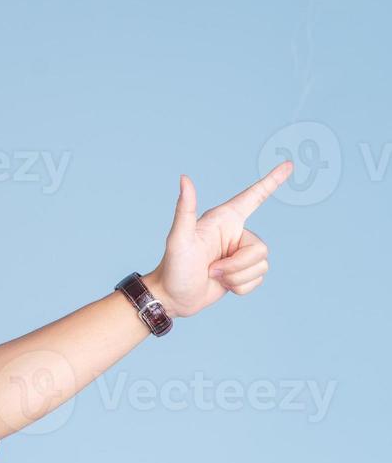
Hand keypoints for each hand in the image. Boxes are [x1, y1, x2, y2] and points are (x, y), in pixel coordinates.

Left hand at [143, 161, 290, 318]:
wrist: (172, 297)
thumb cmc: (172, 267)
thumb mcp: (178, 239)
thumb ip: (185, 209)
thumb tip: (184, 179)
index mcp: (224, 219)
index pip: (254, 196)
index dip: (272, 181)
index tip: (289, 165)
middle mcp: (235, 233)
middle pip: (261, 249)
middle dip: (237, 266)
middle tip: (211, 269)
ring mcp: (239, 254)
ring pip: (261, 266)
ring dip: (236, 278)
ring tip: (213, 275)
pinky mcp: (242, 272)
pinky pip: (257, 280)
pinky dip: (239, 287)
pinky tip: (221, 284)